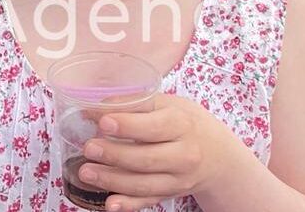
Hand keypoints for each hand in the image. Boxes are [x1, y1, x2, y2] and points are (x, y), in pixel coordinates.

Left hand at [77, 95, 248, 210]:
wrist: (218, 155)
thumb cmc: (186, 122)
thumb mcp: (168, 104)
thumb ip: (134, 104)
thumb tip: (93, 107)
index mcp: (182, 124)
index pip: (154, 126)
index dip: (128, 125)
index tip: (103, 122)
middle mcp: (184, 154)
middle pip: (147, 158)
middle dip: (115, 155)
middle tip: (89, 148)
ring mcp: (178, 179)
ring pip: (144, 184)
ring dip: (112, 180)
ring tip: (86, 172)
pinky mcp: (171, 195)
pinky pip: (148, 201)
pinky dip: (128, 204)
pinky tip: (110, 203)